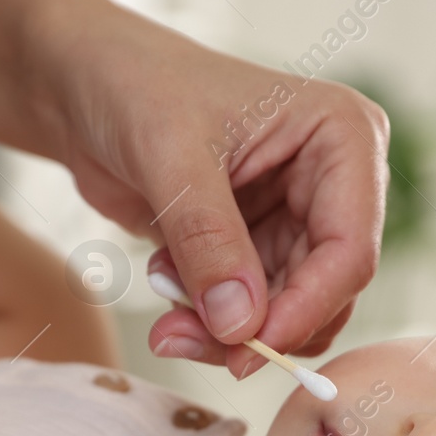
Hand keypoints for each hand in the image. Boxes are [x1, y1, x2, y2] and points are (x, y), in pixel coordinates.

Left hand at [59, 23, 389, 378]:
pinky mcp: (262, 246)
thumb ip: (209, 242)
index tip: (245, 348)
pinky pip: (254, 311)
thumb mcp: (170, 158)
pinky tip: (166, 286)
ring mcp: (299, 218)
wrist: (86, 86)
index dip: (306, 308)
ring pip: (290, 312)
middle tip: (180, 339)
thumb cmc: (134, 87)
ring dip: (228, 333)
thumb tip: (242, 327)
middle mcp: (335, 183)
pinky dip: (209, 321)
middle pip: (324, 292)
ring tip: (165, 320)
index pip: (350, 248)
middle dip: (257, 328)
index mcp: (343, 137)